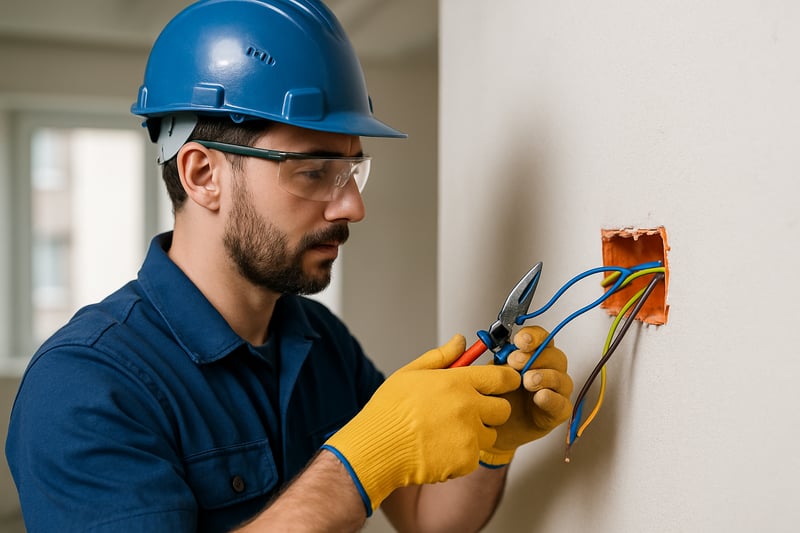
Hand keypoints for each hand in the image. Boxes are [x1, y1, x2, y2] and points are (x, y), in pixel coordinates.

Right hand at [324, 335, 519, 513]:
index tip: (502, 384)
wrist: (376, 448)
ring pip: (489, 435)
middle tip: (466, 413)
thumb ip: (441, 357)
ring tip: (445, 433)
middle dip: (489, 411)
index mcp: (457, 382)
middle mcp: (468, 408)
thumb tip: (460, 341)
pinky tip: (438, 450)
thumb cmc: (388, 411)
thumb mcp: (410, 373)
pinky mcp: (466, 460)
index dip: (505, 380)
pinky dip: (460, 456)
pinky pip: (474, 456)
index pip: (501, 377)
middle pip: (502, 409)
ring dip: (475, 435)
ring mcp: (469, 436)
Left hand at [479, 326, 573, 466]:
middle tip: (516, 362)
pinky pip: (562, 404)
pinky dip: (552, 398)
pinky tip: (539, 397)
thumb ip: (472, 358)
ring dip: (544, 376)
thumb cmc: (490, 399)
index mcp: (530, 355)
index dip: (533, 336)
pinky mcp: (556, 412)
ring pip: (560, 377)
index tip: (519, 340)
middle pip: (553, 355)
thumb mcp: (480, 375)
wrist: (491, 429)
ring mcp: (554, 391)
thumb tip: (459, 340)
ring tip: (527, 381)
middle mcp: (546, 370)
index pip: (540, 338)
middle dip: (535, 356)